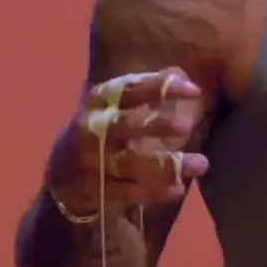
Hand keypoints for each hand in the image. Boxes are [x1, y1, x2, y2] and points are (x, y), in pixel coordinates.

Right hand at [56, 67, 209, 214]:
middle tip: (187, 125)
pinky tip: (179, 189)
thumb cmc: (102, 131)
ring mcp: (91, 161)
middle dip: (156, 125)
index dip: (159, 87)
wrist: (64, 174)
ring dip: (166, 164)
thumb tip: (181, 74)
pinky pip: (128, 192)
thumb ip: (146, 92)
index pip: (129, 89)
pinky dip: (154, 191)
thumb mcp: (115, 106)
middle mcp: (92, 128)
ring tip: (201, 163)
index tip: (193, 90)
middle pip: (125, 125)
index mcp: (99, 100)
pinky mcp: (96, 190)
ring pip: (131, 163)